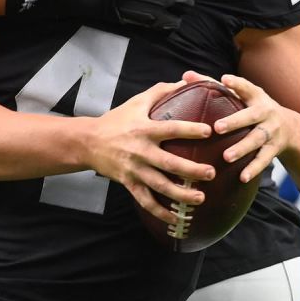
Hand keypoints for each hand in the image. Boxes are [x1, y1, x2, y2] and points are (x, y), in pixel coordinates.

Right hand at [85, 81, 215, 224]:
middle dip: (191, 170)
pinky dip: (160, 212)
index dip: (190, 130)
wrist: (87, 142)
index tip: (209, 132)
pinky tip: (176, 219)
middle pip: (169, 163)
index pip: (171, 129)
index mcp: (145, 129)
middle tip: (211, 173)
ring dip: (181, 194)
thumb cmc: (117, 120)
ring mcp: (134, 170)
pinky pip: (146, 201)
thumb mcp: (136, 102)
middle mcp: (141, 151)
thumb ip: (161, 92)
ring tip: (200, 198)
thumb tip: (185, 80)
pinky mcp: (129, 183)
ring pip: (160, 186)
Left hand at [182, 71, 299, 183]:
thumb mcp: (241, 95)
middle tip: (217, 127)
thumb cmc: (252, 108)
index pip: (246, 87)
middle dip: (235, 122)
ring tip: (226, 157)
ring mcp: (271, 131)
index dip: (237, 83)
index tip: (224, 80)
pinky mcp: (274, 148)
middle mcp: (266, 112)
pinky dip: (253, 169)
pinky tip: (242, 177)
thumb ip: (213, 85)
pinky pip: (264, 160)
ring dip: (242, 148)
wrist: (287, 127)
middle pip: (252, 116)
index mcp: (256, 96)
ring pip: (257, 140)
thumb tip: (185, 75)